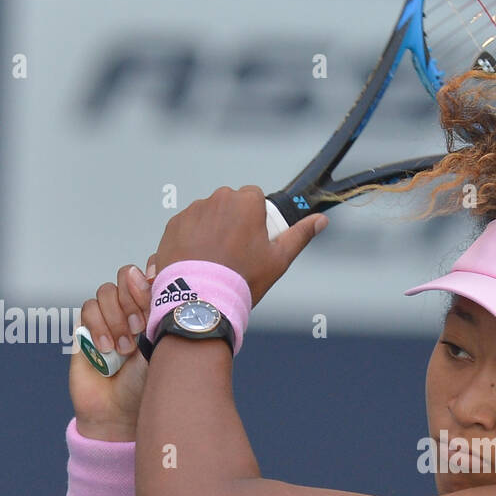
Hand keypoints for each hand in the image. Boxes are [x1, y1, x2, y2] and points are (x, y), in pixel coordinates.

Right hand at [70, 262, 155, 435]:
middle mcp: (134, 310)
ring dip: (116, 317)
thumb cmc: (150, 384)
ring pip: (107, 291)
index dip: (152, 278)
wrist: (123, 413)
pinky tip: (108, 349)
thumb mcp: (163, 345)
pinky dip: (99, 326)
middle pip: (128, 275)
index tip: (156, 299)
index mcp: (157, 310)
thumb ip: (157, 308)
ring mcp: (109, 318)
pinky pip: (89, 308)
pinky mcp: (86, 328)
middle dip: (134, 299)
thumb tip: (152, 271)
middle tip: (140, 328)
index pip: (153, 273)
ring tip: (126, 348)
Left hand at [151, 186, 327, 308]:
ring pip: (209, 214)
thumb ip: (300, 235)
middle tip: (235, 253)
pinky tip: (199, 260)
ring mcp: (193, 210)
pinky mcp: (174, 224)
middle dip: (233, 221)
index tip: (254, 239)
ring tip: (215, 260)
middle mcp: (218, 199)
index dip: (257, 218)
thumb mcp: (278, 259)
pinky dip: (193, 238)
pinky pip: (188, 225)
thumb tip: (320, 220)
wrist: (201, 298)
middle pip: (230, 204)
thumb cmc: (242, 278)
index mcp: (246, 202)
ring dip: (213, 229)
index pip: (255, 197)